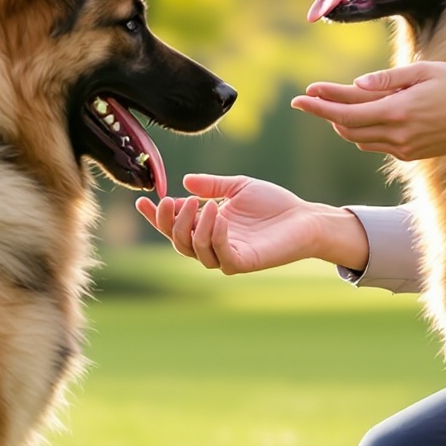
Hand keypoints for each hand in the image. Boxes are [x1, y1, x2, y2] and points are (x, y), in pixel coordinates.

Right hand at [134, 174, 368, 272]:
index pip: (175, 227)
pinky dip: (214, 235)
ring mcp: (227, 256)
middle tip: (172, 201)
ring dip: (192, 226)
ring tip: (201, 204)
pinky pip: (219, 256)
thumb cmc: (274, 204)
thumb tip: (185, 182)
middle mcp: (214, 245)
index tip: (141, 201)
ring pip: (194, 250)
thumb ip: (212, 185)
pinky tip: (219, 215)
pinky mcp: (244, 262)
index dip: (156, 217)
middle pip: (178, 241)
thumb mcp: (237, 187)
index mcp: (209, 228)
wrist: (305, 217)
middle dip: (170, 222)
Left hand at [291, 62, 445, 160]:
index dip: (320, 104)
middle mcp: (397, 134)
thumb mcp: (423, 71)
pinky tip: (363, 119)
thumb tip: (357, 84)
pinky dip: (363, 133)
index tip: (301, 96)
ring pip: (359, 139)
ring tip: (333, 106)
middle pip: (347, 127)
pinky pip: (376, 146)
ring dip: (343, 123)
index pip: (346, 110)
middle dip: (325, 112)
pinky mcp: (411, 156)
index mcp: (397, 111)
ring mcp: (404, 148)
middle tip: (309, 99)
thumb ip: (388, 79)